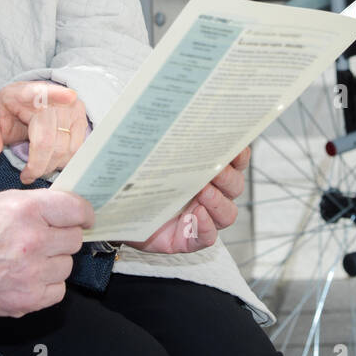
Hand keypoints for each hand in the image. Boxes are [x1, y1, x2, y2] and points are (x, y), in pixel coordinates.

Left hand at [0, 81, 88, 184]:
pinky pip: (77, 149)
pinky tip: (51, 161)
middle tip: (27, 175)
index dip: (56, 94)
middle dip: (37, 164)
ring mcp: (70, 107)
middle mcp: (52, 97)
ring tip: (37, 167)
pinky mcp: (82, 118)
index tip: (69, 97)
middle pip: (48, 139)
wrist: (25, 106)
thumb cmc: (6, 117)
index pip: (40, 92)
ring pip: (65, 148)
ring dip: (51, 165)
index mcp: (23, 94)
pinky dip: (64, 161)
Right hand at [0, 189, 93, 316]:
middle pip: (74, 240)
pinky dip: (47, 285)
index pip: (77, 210)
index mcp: (28, 211)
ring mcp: (32, 273)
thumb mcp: (2, 201)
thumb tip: (68, 210)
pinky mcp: (27, 300)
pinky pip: (58, 290)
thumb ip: (37, 204)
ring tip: (29, 260)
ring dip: (53, 262)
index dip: (83, 214)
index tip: (82, 219)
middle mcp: (34, 241)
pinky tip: (29, 277)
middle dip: (62, 238)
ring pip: (67, 266)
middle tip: (44, 240)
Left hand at [127, 146, 248, 254]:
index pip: (234, 162)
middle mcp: (209, 195)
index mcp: (206, 172)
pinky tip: (196, 215)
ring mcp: (200, 218)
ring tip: (203, 193)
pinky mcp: (189, 239)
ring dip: (219, 202)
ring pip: (228, 214)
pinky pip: (209, 238)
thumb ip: (165, 141)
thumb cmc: (136, 180)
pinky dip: (206, 226)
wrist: (116, 211)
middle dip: (227, 177)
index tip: (235, 148)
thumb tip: (166, 116)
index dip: (239, 155)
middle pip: (234, 187)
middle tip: (214, 169)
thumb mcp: (151, 156)